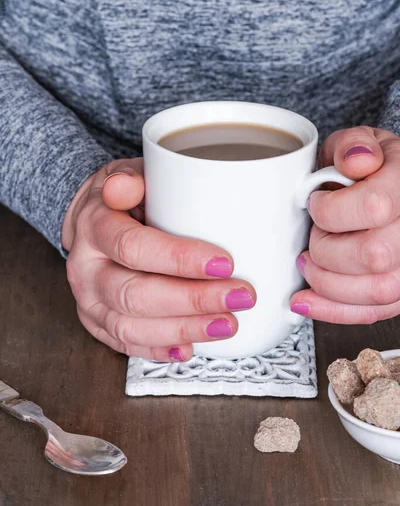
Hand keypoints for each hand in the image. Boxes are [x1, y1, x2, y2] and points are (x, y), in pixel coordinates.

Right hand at [62, 159, 255, 360]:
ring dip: (184, 330)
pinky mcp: (98, 323)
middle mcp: (86, 270)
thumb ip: (130, 179)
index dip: (179, 259)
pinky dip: (160, 349)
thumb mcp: (126, 175)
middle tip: (239, 297)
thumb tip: (125, 186)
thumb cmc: (122, 199)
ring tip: (227, 324)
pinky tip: (190, 348)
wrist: (93, 222)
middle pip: (135, 295)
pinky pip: (126, 345)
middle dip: (193, 301)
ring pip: (131, 328)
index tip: (224, 263)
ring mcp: (89, 302)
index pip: (133, 247)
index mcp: (93, 228)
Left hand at [290, 126, 399, 323]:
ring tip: (307, 265)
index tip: (315, 203)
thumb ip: (353, 145)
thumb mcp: (360, 142)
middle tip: (313, 235)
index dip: (331, 210)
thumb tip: (356, 160)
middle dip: (326, 249)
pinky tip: (306, 302)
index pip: (373, 207)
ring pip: (377, 290)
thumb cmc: (371, 165)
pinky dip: (334, 311)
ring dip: (327, 283)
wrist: (393, 186)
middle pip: (373, 255)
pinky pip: (375, 312)